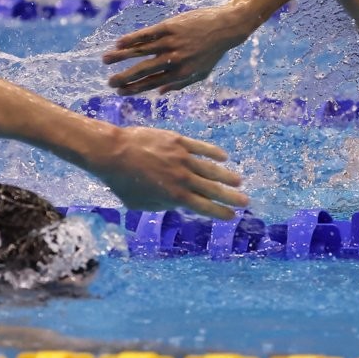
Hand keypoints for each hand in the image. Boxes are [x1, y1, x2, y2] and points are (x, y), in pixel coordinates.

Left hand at [88, 125, 248, 219]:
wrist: (113, 153)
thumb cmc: (121, 181)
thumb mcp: (139, 203)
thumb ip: (161, 205)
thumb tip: (175, 204)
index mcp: (174, 196)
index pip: (204, 207)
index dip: (220, 212)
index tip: (232, 216)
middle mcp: (183, 179)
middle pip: (213, 190)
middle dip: (231, 197)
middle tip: (246, 201)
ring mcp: (182, 159)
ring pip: (211, 169)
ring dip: (227, 176)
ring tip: (239, 181)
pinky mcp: (178, 142)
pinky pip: (201, 148)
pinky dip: (214, 153)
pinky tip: (223, 157)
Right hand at [103, 5, 252, 94]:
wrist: (225, 27)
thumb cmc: (212, 52)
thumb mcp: (200, 74)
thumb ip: (179, 84)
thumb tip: (159, 93)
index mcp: (182, 73)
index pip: (153, 84)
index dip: (134, 89)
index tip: (120, 92)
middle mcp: (175, 60)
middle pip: (144, 71)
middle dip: (124, 78)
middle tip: (109, 83)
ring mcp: (172, 42)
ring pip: (141, 51)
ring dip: (121, 56)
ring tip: (105, 60)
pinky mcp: (170, 27)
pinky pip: (147, 34)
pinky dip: (132, 39)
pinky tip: (118, 43)